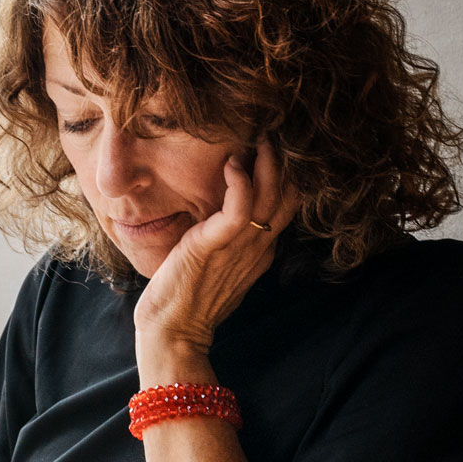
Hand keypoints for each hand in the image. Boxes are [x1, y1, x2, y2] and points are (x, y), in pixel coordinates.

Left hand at [132, 140, 299, 375]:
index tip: (277, 143)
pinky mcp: (214, 245)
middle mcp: (258, 246)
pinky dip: (240, 181)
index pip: (287, 203)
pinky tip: (232, 163)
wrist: (172, 332)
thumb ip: (230, 242)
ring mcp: (240, 246)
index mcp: (261, 249)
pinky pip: (240, 208)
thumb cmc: (188, 300)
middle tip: (276, 129)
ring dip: (269, 162)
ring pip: (271, 196)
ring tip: (262, 136)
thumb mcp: (220, 266)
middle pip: (289, 195)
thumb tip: (227, 218)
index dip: (287, 172)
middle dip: (287, 161)